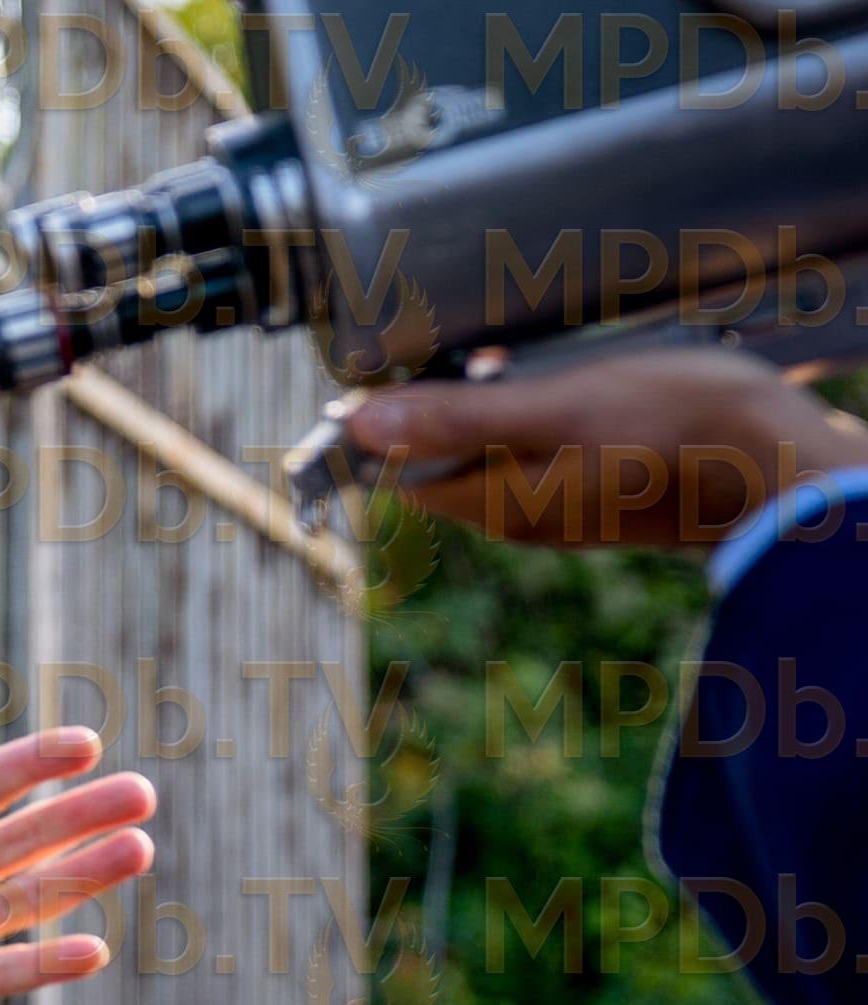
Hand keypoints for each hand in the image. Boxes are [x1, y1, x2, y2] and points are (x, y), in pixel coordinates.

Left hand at [0, 660, 155, 1004]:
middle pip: (26, 837)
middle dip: (81, 816)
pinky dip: (44, 964)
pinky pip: (3, 972)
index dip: (29, 766)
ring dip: (83, 875)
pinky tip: (92, 950)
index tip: (84, 744)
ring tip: (139, 848)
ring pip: (31, 897)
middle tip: (141, 793)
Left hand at [343, 348, 867, 549]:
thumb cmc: (674, 428)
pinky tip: (580, 380)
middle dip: (449, 403)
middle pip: (448, 457)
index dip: (383, 421)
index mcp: (495, 503)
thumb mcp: (555, 405)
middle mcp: (520, 517)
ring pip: (500, 448)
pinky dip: (548, 411)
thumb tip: (358, 423)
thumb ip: (454, 416)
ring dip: (502, 401)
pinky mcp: (601, 492)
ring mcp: (562, 509)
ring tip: (538, 362)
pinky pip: (548, 448)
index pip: (399, 470)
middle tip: (482, 356)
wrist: (779, 462)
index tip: (392, 372)